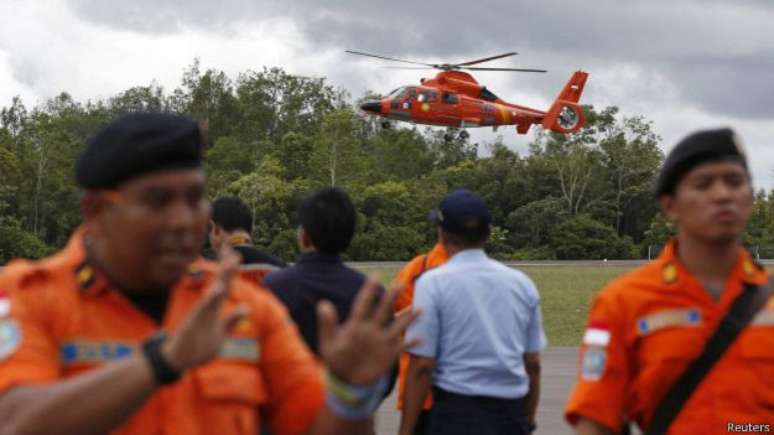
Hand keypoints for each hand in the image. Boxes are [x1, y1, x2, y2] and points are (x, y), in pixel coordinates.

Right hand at [161, 246, 247, 371]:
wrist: (176, 359)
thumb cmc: (198, 346)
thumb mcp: (221, 334)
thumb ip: (232, 320)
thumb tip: (246, 308)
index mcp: (214, 309)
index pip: (225, 286)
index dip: (230, 271)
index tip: (235, 255)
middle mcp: (208, 307)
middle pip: (221, 283)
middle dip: (228, 267)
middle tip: (234, 250)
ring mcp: (201, 313)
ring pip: (215, 291)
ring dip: (223, 276)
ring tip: (231, 261)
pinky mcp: (195, 321)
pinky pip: (204, 309)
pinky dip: (211, 298)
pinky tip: (217, 289)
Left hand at [318, 280, 419, 385]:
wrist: (345, 380)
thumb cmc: (335, 359)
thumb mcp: (328, 342)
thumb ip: (327, 324)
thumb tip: (322, 303)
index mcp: (356, 325)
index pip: (363, 304)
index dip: (368, 291)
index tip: (374, 276)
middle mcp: (371, 329)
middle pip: (383, 310)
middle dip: (391, 298)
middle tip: (400, 284)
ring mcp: (381, 341)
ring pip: (397, 326)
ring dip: (408, 318)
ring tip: (420, 309)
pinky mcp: (388, 354)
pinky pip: (402, 347)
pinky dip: (411, 343)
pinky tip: (422, 337)